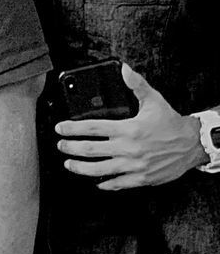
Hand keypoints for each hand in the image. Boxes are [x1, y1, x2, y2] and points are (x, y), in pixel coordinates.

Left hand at [55, 64, 206, 189]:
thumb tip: (124, 69)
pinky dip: (106, 184)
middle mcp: (129, 148)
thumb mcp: (154, 100)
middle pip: (92, 150)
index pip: (93, 128)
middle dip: (71, 148)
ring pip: (101, 169)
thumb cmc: (171, 124)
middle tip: (60, 146)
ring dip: (81, 168)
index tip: (60, 128)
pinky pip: (120, 184)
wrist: (193, 145)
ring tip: (69, 164)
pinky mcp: (143, 178)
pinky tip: (96, 182)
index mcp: (128, 129)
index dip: (73, 128)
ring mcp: (135, 165)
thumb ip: (136, 85)